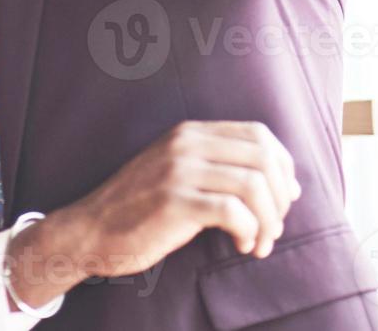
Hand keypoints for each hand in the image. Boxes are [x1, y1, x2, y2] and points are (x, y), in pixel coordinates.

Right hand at [4, 121, 301, 306]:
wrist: (90, 230)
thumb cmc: (141, 208)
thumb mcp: (180, 173)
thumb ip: (223, 169)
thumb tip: (287, 185)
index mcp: (192, 132)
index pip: (259, 134)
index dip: (283, 166)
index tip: (285, 198)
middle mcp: (187, 143)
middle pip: (263, 158)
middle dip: (280, 198)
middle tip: (275, 227)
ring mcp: (179, 170)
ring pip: (253, 184)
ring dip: (269, 220)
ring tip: (260, 242)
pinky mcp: (173, 201)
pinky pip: (233, 210)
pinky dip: (249, 231)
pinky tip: (242, 244)